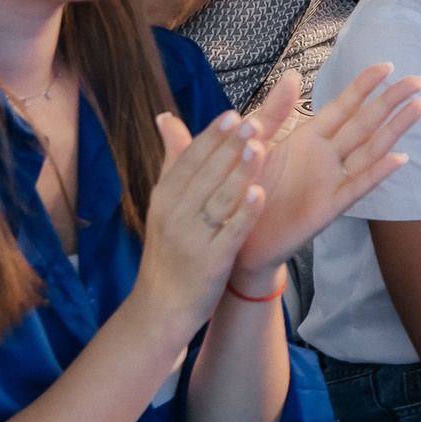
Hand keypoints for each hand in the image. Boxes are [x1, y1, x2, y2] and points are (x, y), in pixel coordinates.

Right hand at [131, 109, 270, 338]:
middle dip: (230, 147)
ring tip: (260, 148)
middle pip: (206, 174)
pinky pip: (230, 233)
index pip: (190, 158)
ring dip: (240, 173)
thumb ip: (174, 160)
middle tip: (254, 122)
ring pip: (219, 199)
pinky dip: (244, 213)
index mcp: (165, 196)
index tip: (233, 114)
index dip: (212, 136)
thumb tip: (166, 118)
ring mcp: (192, 239)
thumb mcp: (164, 203)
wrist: (160, 307)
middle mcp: (176, 214)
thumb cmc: (169, 249)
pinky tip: (260, 194)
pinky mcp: (210, 262)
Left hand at [231, 65, 420, 280]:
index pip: (343, 106)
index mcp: (308, 138)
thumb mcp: (254, 144)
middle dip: (391, 101)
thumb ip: (274, 112)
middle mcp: (326, 157)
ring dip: (395, 130)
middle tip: (418, 80)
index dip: (364, 87)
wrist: (239, 237)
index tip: (387, 66)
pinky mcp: (328, 208)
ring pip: (370, 151)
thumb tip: (293, 74)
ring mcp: (331, 181)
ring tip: (420, 108)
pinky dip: (378, 174)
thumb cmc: (246, 189)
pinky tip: (399, 158)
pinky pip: (356, 188)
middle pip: (365, 123)